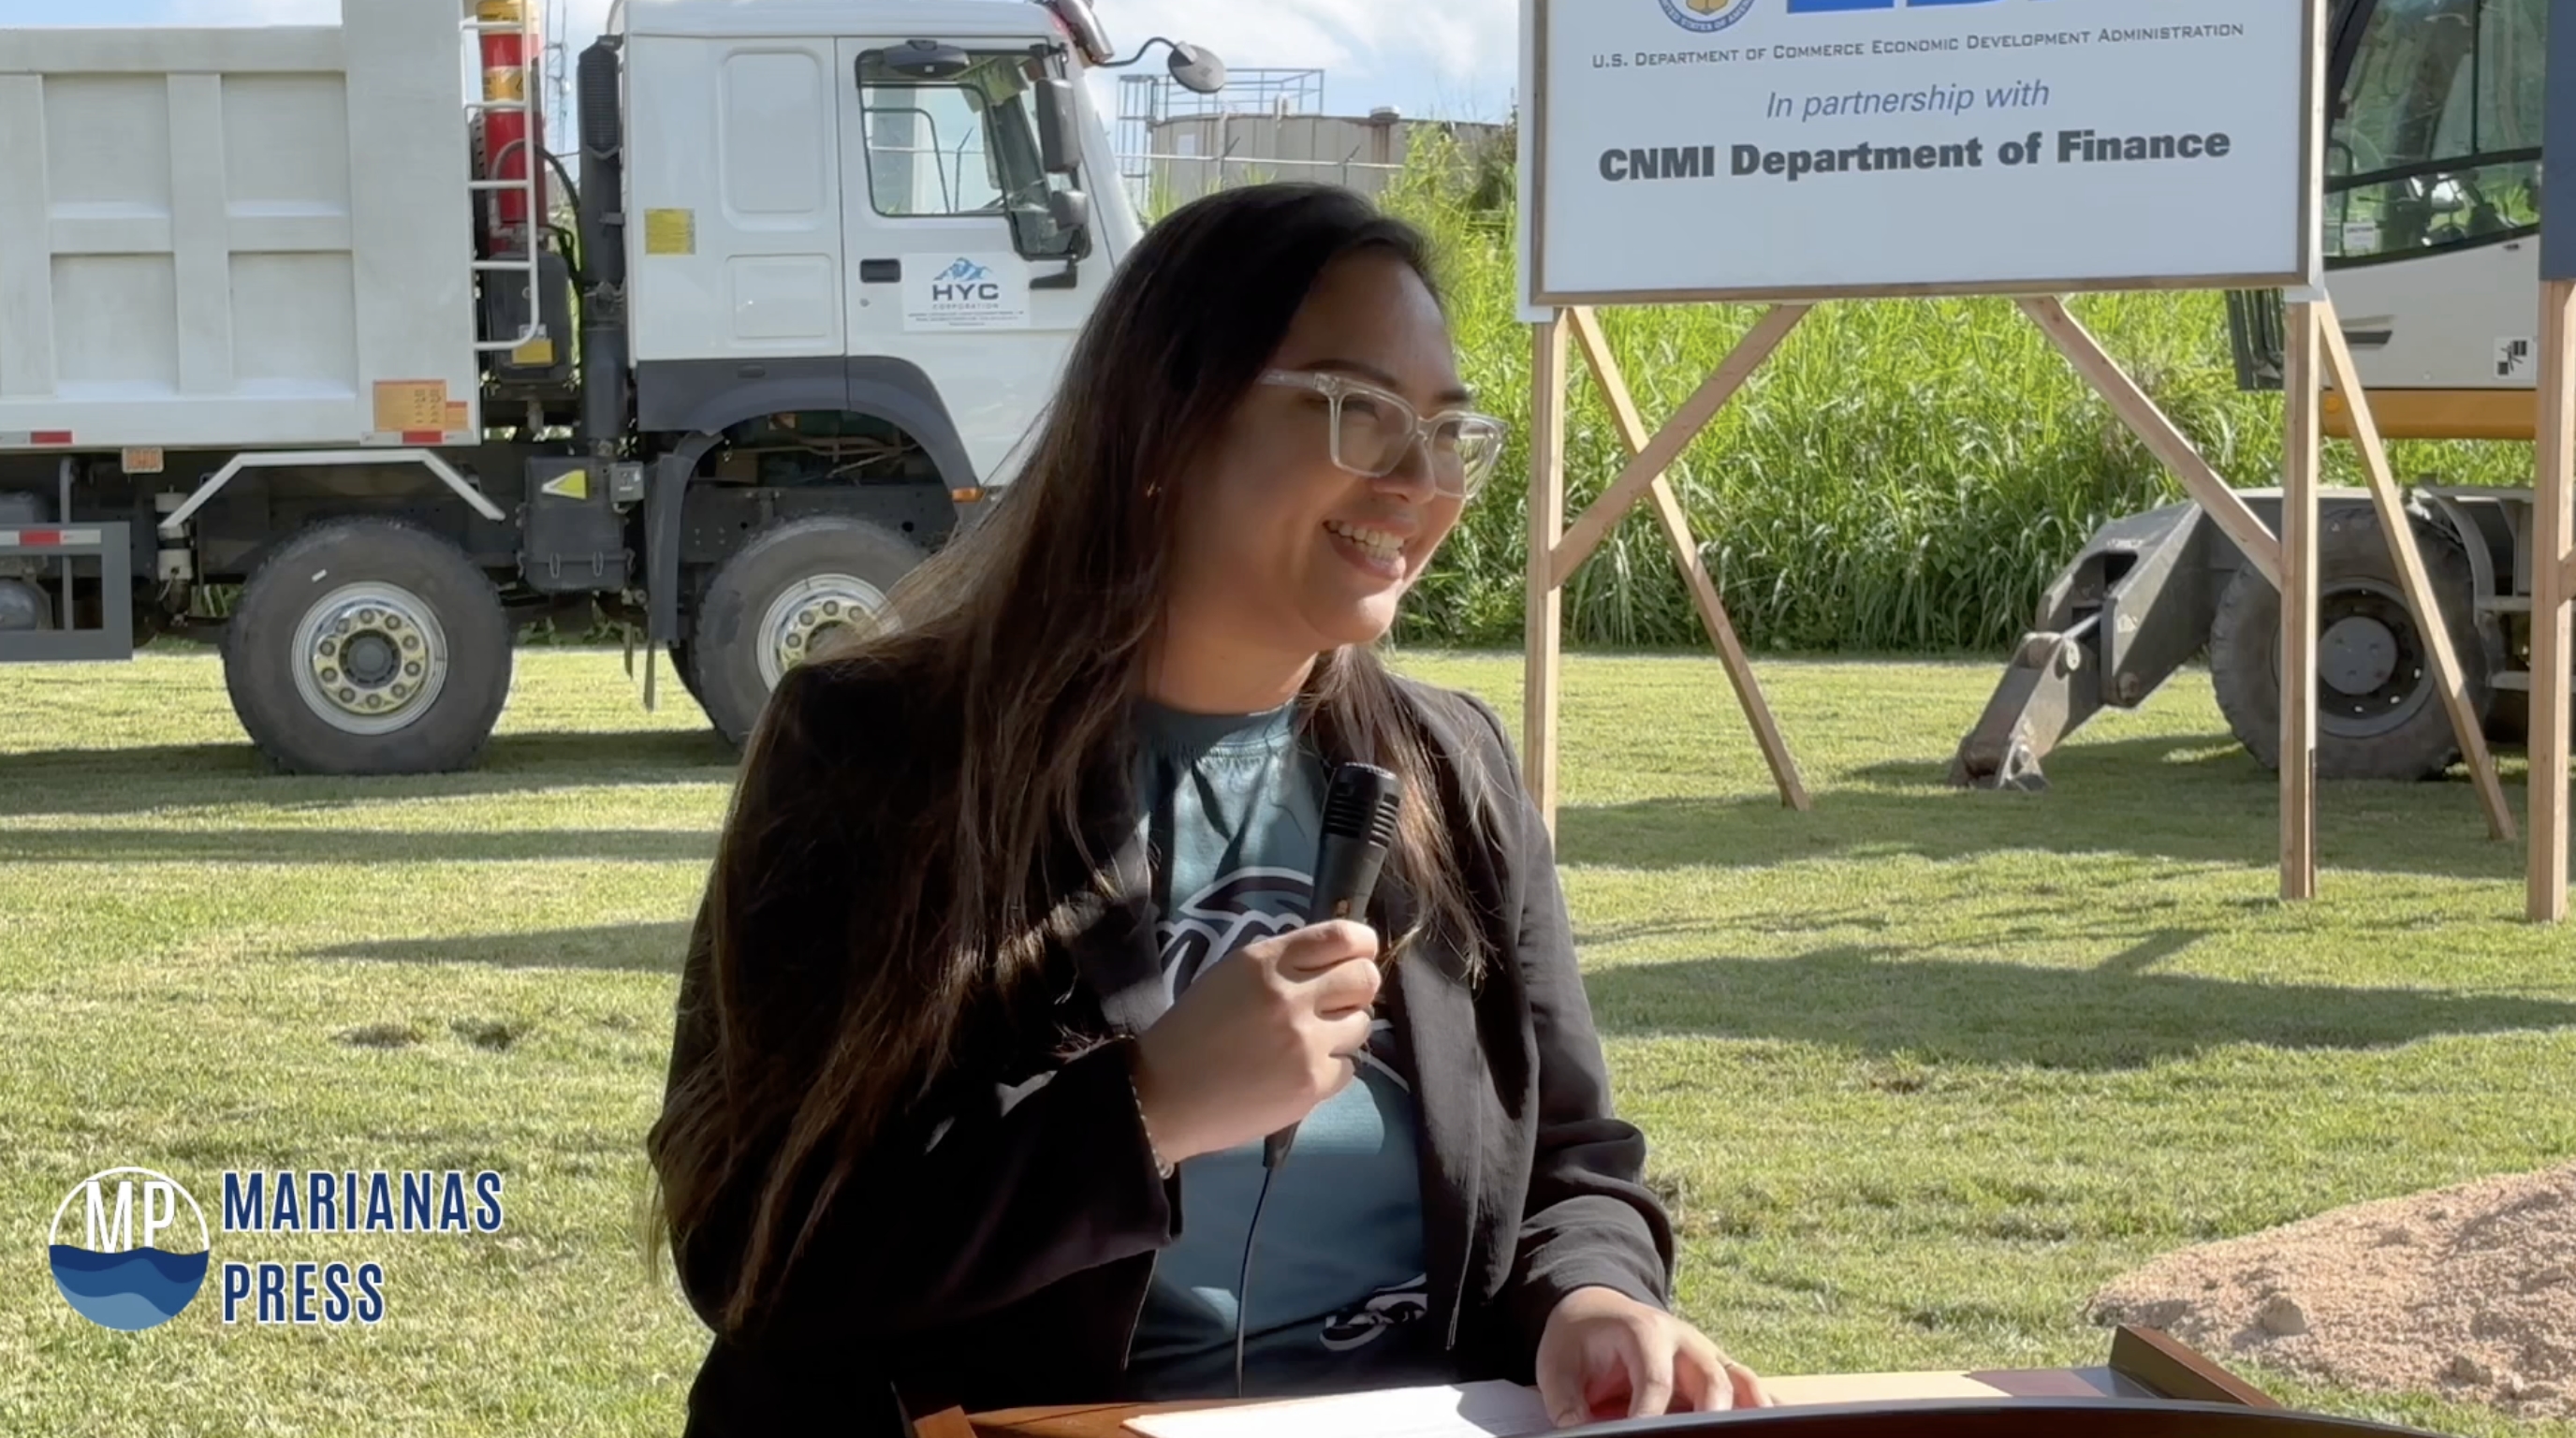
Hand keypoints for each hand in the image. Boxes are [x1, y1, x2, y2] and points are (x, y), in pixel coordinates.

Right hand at [1130, 921, 1380, 1163]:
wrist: (1165, 1094)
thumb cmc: (1194, 1030)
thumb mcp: (1231, 974)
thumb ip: (1283, 963)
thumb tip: (1334, 962)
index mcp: (1267, 961)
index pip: (1344, 936)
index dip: (1361, 945)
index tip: (1358, 956)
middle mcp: (1291, 995)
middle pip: (1366, 978)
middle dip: (1356, 989)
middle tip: (1335, 1003)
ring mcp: (1306, 1042)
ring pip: (1362, 1023)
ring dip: (1342, 1031)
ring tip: (1308, 1042)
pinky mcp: (1313, 1083)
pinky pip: (1349, 1067)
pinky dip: (1330, 1069)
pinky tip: (1298, 1071)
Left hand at [1534, 1286, 1771, 1426]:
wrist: (1596, 1308)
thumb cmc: (1577, 1340)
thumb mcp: (1555, 1365)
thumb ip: (1564, 1404)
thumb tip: (1579, 1436)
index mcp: (1644, 1331)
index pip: (1656, 1380)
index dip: (1651, 1416)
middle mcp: (1684, 1339)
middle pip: (1710, 1380)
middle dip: (1711, 1417)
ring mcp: (1706, 1353)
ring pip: (1741, 1381)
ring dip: (1750, 1411)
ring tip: (1760, 1432)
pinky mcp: (1718, 1368)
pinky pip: (1749, 1387)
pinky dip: (1764, 1406)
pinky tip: (1777, 1425)